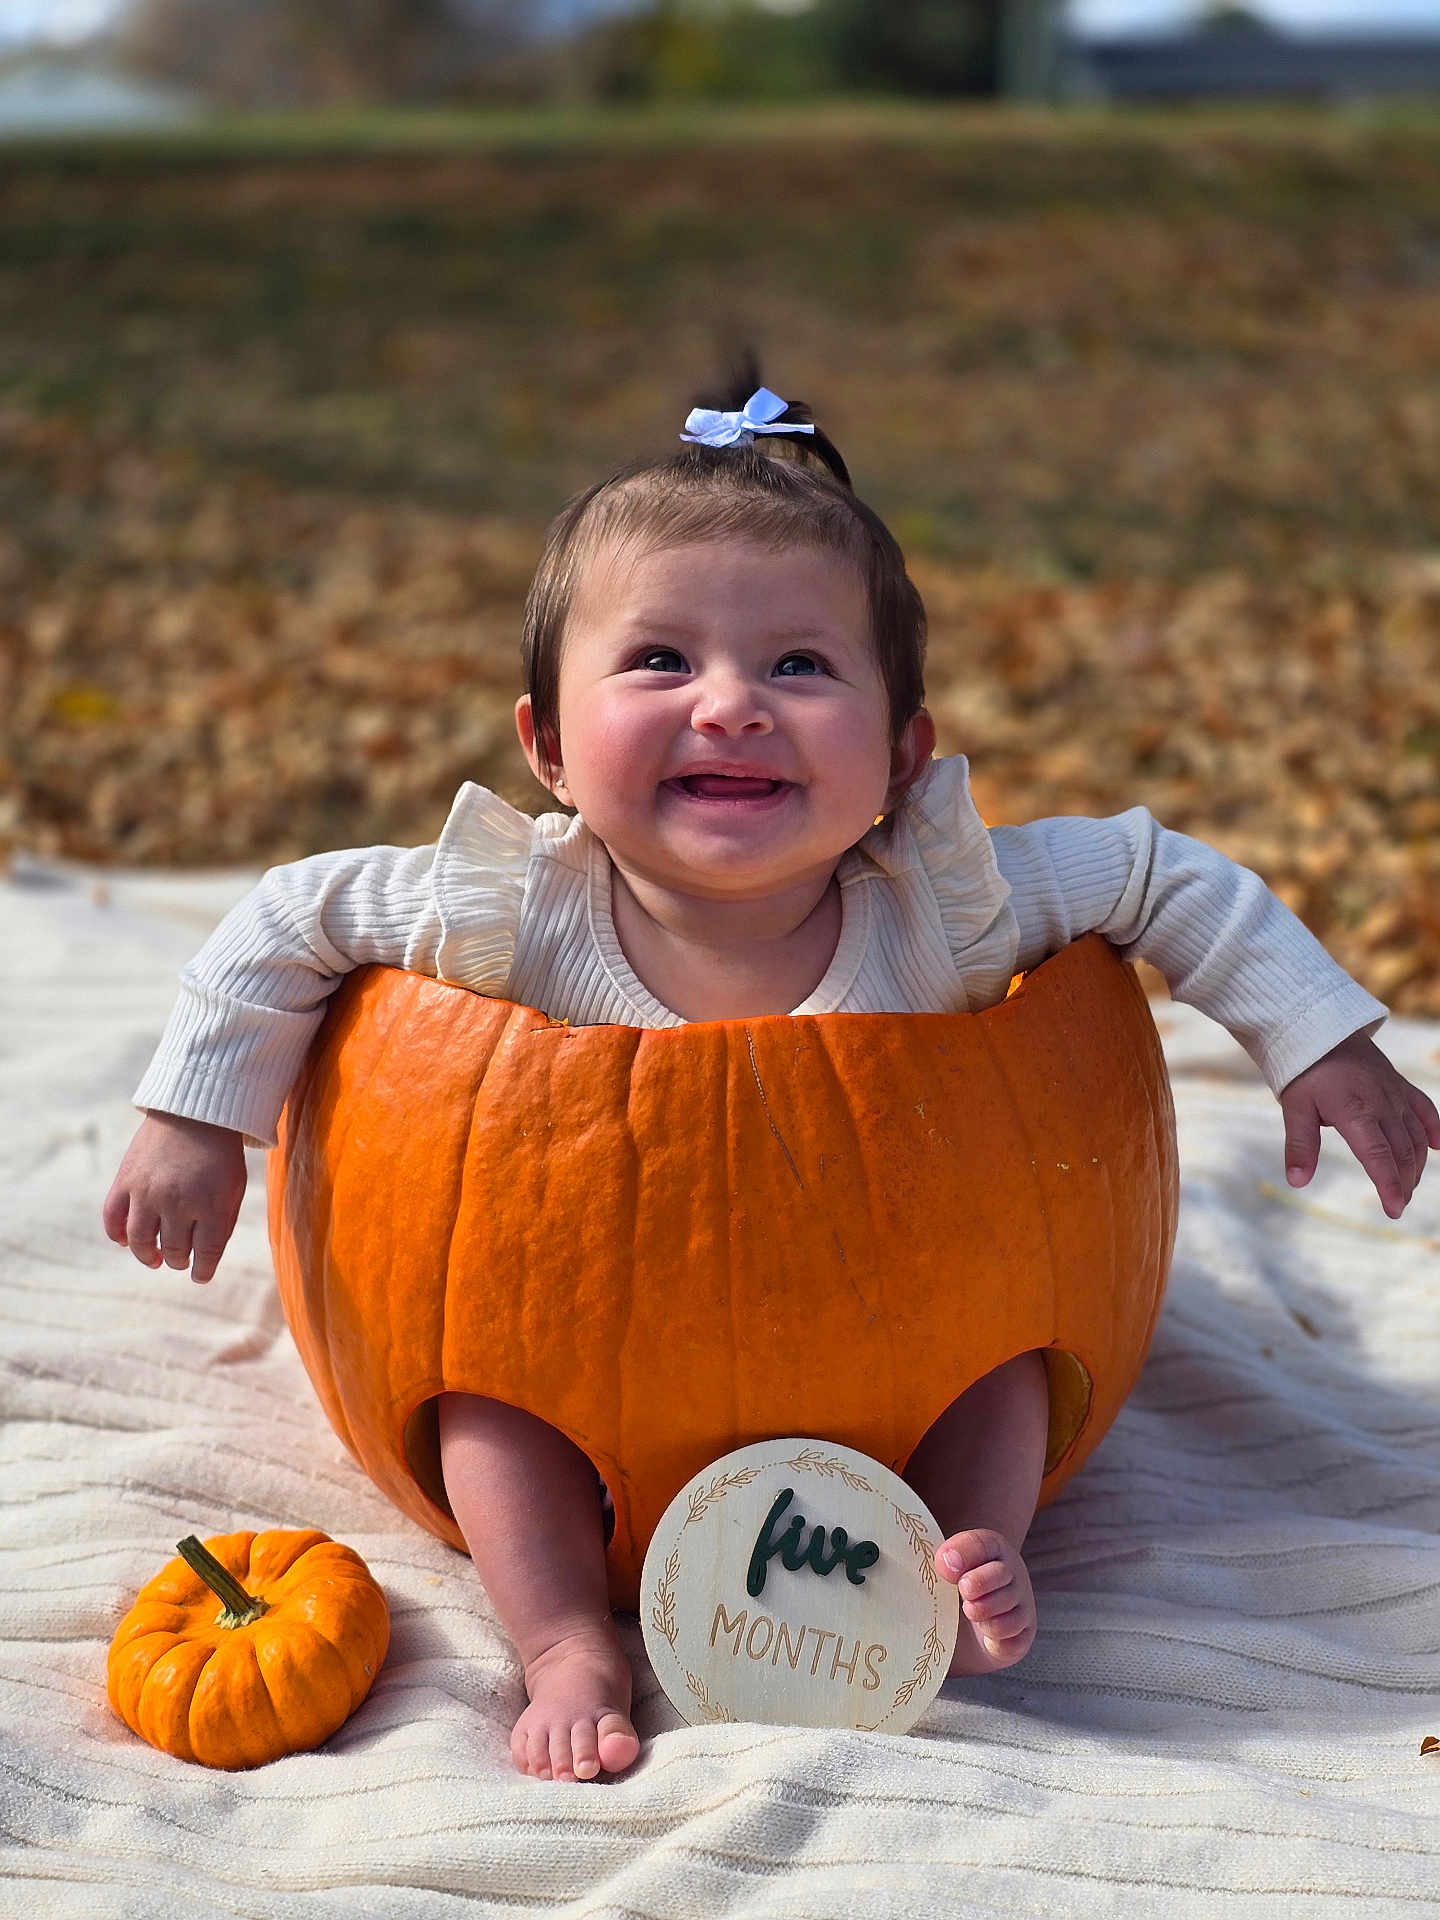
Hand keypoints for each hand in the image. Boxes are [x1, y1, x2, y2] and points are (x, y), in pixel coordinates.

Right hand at [103, 1111, 247, 1283]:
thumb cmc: (220, 1154)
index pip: (206, 1254)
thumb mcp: (234, 1188)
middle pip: (174, 1250)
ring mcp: (148, 1192)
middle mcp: (178, 1202)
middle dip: (179, 1260)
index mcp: (212, 1205)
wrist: (196, 1111)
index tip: (200, 1276)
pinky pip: (112, 1219)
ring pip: (140, 1242)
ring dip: (148, 1256)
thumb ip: (221, 1224)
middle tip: (180, 1259)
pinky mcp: (126, 1180)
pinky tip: (127, 1241)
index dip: (203, 1271)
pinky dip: (117, 1235)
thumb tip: (203, 1260)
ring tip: (156, 1257)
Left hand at [1280, 1033, 1439, 1219]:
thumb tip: (1297, 1181)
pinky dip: (1433, 1128)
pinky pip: (1424, 1108)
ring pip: (1415, 1135)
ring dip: (1416, 1163)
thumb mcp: (1295, 1107)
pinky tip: (1437, 1147)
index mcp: (1356, 1112)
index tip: (1394, 1210)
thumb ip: (1300, 1146)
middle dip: (1404, 1182)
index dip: (1389, 1185)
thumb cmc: (1303, 1069)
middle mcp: (1382, 1104)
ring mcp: (1394, 1093)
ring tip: (1408, 1187)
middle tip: (1398, 1205)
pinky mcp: (1399, 1083)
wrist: (1319, 1027)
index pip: (1379, 1156)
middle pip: (1402, 1151)